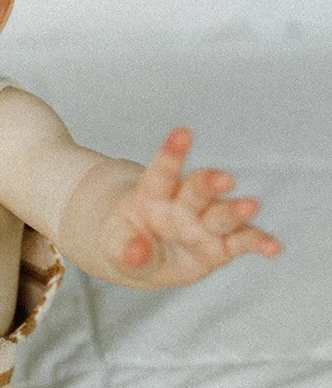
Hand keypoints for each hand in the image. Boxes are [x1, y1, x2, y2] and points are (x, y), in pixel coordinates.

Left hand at [116, 128, 281, 285]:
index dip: (172, 152)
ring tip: (250, 206)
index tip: (182, 133)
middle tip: (222, 180)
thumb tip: (137, 252)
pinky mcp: (220, 245)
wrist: (142, 255)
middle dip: (209, 183)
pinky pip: (241, 242)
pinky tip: (273, 248)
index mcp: (152, 195)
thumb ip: (124, 248)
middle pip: (197, 189)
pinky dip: (258, 243)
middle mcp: (182, 204)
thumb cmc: (125, 241)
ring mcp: (204, 223)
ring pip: (222, 213)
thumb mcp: (114, 244)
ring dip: (236, 210)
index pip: (162, 171)